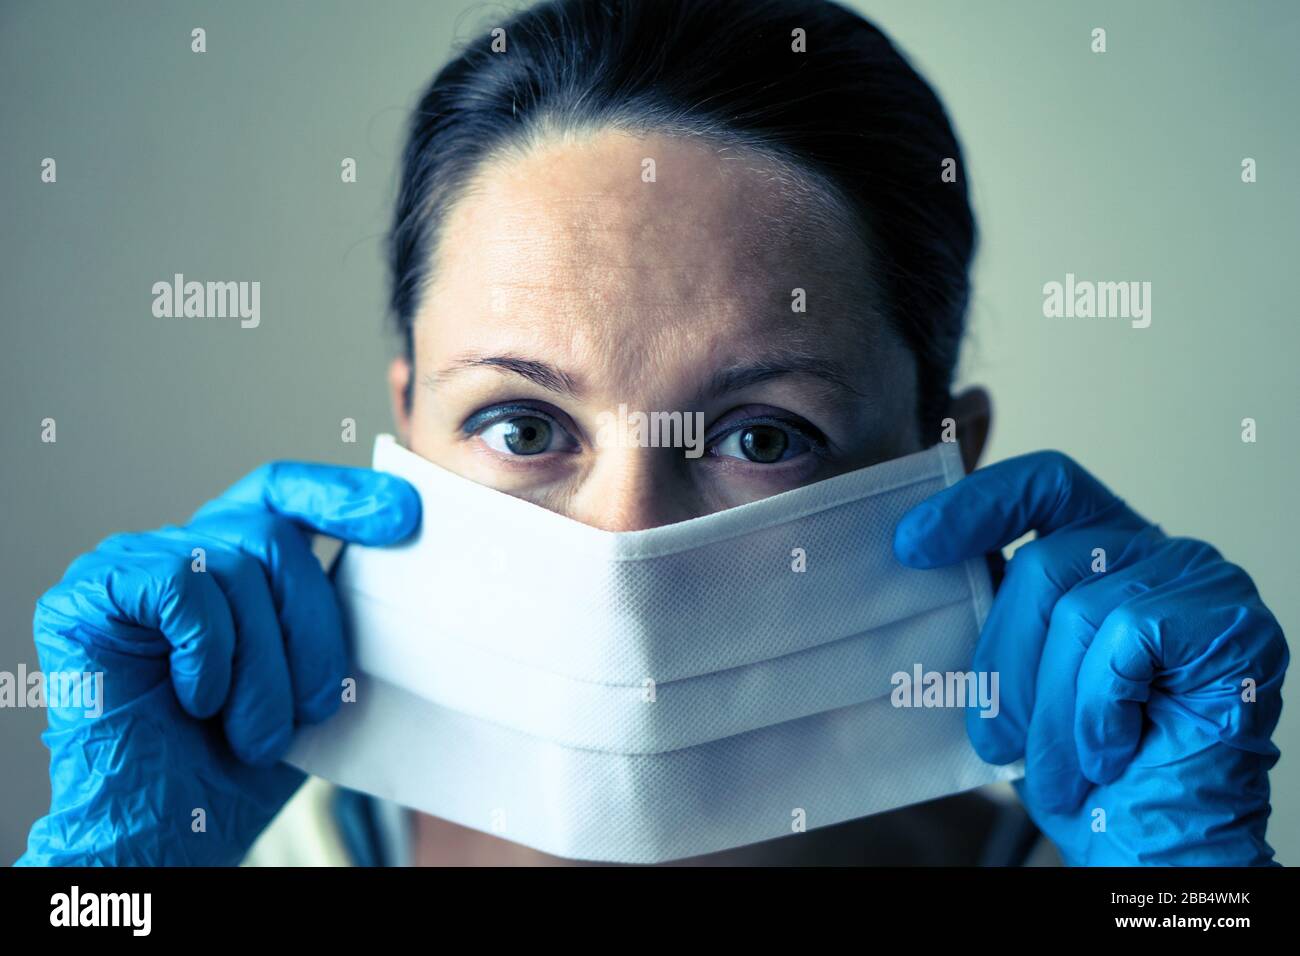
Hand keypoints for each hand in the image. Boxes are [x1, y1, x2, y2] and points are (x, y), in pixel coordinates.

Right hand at [15, 462, 419, 865]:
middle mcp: (184, 550)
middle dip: (313, 627)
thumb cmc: (237, 761)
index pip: (285, 494)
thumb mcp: (311, 680)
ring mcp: (132, 564)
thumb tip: (404, 565)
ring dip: (262, 668)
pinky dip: (208, 652)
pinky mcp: (91, 592)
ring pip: (235, 568)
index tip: (404, 516)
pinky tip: (198, 699)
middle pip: (275, 537)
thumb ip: (338, 618)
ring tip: (256, 733)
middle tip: (319, 706)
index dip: (342, 494)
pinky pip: (181, 587)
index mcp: (236, 563)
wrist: (164, 833)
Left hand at [894, 450, 1287, 864]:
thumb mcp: (1015, 675)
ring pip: (1080, 608)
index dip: (976, 504)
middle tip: (996, 735)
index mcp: (1103, 549)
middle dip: (1005, 661)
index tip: (910, 545)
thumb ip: (991, 611)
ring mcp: (1200, 581)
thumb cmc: (1085, 764)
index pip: (1043, 487)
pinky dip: (1101, 706)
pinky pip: (1128, 636)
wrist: (1153, 844)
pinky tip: (1112, 747)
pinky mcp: (1230, 623)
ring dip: (1053, 706)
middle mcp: (1155, 552)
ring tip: (1062, 758)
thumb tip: (919, 565)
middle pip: (1045, 561)